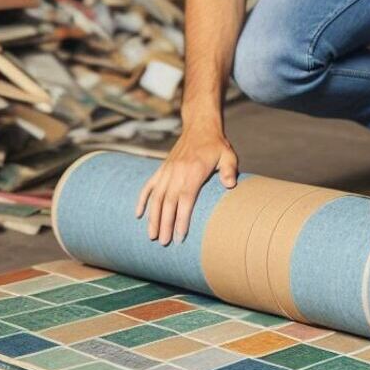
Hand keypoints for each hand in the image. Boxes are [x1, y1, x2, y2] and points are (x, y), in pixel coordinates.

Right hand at [135, 128, 237, 244]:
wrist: (200, 127)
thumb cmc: (216, 145)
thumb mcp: (228, 155)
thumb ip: (229, 170)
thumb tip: (230, 184)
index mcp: (193, 171)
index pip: (185, 199)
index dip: (181, 218)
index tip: (179, 236)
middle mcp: (177, 172)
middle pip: (168, 202)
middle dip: (165, 224)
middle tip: (164, 243)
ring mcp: (167, 171)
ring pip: (156, 197)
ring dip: (153, 217)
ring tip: (152, 236)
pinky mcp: (162, 169)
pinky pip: (148, 186)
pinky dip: (142, 200)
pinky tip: (138, 214)